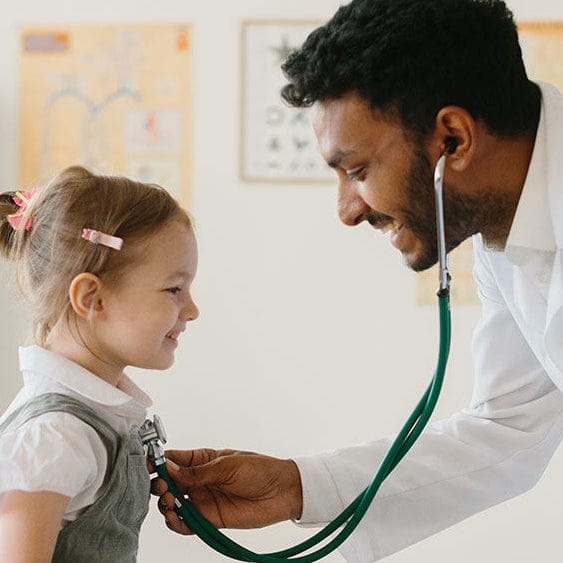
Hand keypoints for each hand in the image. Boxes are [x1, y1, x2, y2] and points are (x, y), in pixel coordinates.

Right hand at [150, 448, 302, 534]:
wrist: (282, 491)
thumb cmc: (259, 469)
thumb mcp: (227, 465)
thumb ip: (197, 472)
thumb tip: (169, 469)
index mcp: (202, 460)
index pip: (173, 459)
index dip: (158, 461)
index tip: (148, 464)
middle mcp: (199, 480)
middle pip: (168, 482)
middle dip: (158, 483)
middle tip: (161, 485)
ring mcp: (202, 499)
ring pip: (173, 503)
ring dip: (165, 503)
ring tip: (168, 500)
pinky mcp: (209, 518)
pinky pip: (186, 523)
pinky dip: (175, 522)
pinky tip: (174, 517)